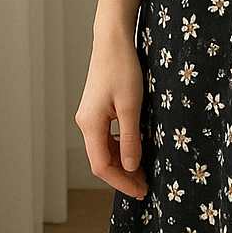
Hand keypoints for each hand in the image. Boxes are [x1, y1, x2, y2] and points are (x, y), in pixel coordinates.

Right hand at [74, 37, 148, 199]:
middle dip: (123, 176)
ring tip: (143, 172)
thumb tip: (130, 167)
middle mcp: (85, 123)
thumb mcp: (131, 106)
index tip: (141, 191)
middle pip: (101, 161)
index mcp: (90, 125)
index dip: (121, 182)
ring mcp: (90, 116)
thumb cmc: (122, 68)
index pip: (102, 166)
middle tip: (145, 186)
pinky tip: (135, 150)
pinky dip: (120, 148)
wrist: (113, 41)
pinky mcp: (97, 110)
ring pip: (104, 150)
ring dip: (122, 163)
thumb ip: (131, 139)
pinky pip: (106, 137)